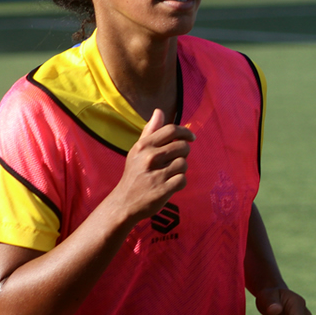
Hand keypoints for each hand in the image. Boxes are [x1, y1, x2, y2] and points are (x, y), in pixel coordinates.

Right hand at [111, 108, 194, 222]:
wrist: (124, 203)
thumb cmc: (134, 174)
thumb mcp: (137, 151)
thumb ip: (150, 131)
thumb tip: (159, 111)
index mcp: (144, 146)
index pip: (171, 130)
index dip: (185, 132)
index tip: (191, 137)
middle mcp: (149, 158)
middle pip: (182, 146)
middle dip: (183, 153)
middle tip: (175, 160)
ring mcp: (156, 174)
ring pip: (184, 164)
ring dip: (180, 170)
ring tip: (169, 174)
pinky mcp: (163, 190)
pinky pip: (183, 180)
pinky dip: (179, 183)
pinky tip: (170, 184)